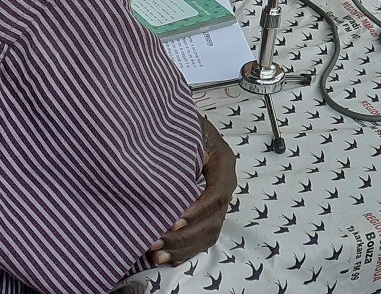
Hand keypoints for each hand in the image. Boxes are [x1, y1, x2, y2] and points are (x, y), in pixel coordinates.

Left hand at [149, 117, 236, 265]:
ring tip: (156, 254)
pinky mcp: (208, 212)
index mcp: (224, 163)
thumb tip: (180, 151)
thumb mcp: (188, 124)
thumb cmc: (184, 124)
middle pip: (213, 220)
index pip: (217, 195)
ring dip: (183, 248)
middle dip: (184, 236)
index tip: (173, 221)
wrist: (184, 126)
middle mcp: (225, 184)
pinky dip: (185, 251)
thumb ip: (186, 137)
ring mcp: (217, 201)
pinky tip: (166, 258)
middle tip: (155, 242)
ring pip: (208, 233)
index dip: (197, 211)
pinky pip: (202, 238)